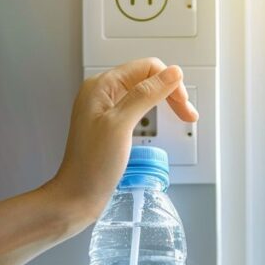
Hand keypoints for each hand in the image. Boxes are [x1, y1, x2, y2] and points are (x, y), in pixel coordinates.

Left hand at [47, 58, 197, 226]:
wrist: (77, 196)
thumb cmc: (91, 164)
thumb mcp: (121, 124)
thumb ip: (146, 94)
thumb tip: (172, 73)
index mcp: (101, 86)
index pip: (146, 68)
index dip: (169, 82)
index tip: (183, 105)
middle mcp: (101, 93)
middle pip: (146, 78)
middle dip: (170, 92)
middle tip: (188, 113)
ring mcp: (105, 110)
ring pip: (143, 93)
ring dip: (165, 101)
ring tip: (182, 116)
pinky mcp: (110, 125)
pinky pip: (137, 108)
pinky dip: (154, 112)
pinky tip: (160, 122)